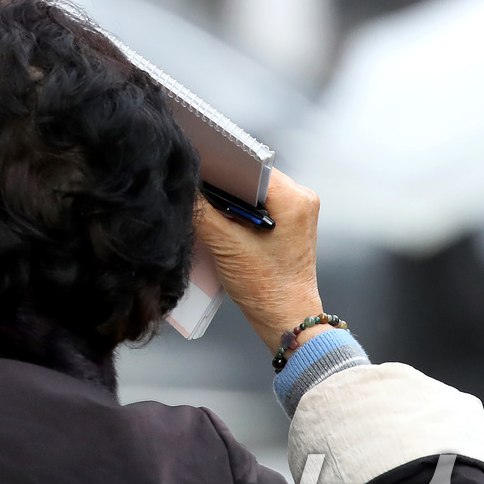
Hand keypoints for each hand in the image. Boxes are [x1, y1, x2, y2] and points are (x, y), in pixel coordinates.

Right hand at [193, 169, 329, 353]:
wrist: (286, 319)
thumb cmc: (267, 289)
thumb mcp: (227, 246)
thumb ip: (202, 212)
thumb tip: (182, 186)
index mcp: (294, 199)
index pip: (249, 165)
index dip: (220, 164)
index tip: (195, 167)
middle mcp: (301, 198)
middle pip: (250, 175)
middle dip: (222, 182)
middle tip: (195, 188)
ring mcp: (296, 209)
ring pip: (251, 188)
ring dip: (228, 196)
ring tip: (205, 204)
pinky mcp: (287, 221)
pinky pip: (256, 202)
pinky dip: (237, 207)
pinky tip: (220, 217)